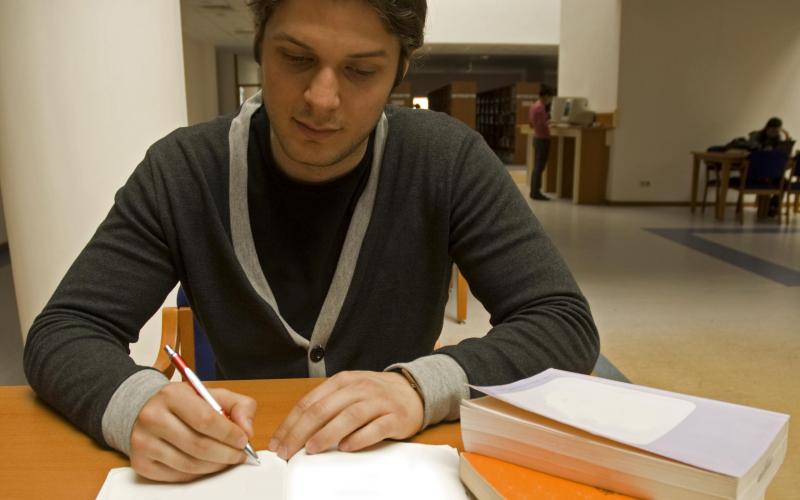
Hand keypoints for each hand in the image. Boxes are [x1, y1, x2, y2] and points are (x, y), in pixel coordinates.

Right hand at [129, 383, 256, 481]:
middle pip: (198, 446)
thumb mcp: (212, 394)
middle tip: (239, 455)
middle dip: (227, 454)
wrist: (145, 410)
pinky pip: (178, 476)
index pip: (206, 420)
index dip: (229, 434)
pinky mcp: (141, 463)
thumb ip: (239, 405)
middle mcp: (153, 418)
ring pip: (189, 465)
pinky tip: (207, 464)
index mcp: (172, 395)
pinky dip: (198, 473)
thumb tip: (247, 430)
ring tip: (226, 459)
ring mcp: (143, 442)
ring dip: (215, 466)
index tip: (243, 440)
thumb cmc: (184, 403)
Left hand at [268, 371, 423, 459]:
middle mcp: (359, 388)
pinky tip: (346, 447)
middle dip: (300, 432)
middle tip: (288, 451)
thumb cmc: (375, 395)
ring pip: (348, 417)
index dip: (290, 424)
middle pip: (324, 409)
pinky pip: (375, 428)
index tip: (278, 442)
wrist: (413, 391)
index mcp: (342, 381)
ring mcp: (378, 402)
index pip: (309, 402)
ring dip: (327, 434)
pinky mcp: (395, 417)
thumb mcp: (348, 391)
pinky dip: (359, 438)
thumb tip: (295, 430)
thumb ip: (326, 406)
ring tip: (311, 448)